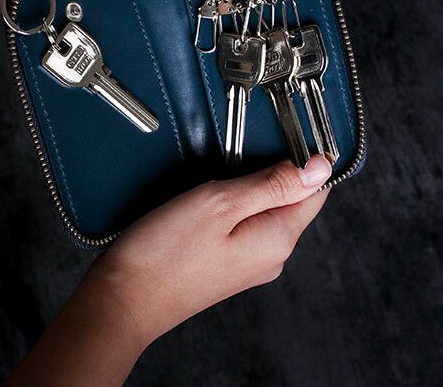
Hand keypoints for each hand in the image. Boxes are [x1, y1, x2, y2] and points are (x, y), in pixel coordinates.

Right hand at [5, 156, 332, 386]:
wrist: (124, 300)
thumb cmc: (166, 253)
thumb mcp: (222, 203)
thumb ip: (273, 184)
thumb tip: (319, 167)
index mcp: (278, 238)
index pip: (316, 191)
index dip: (303, 161)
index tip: (276, 143)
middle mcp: (271, 256)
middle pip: (291, 200)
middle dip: (270, 174)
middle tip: (232, 164)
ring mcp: (250, 263)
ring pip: (265, 211)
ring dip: (247, 190)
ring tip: (214, 185)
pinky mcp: (228, 264)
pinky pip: (244, 225)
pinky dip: (232, 207)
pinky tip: (206, 205)